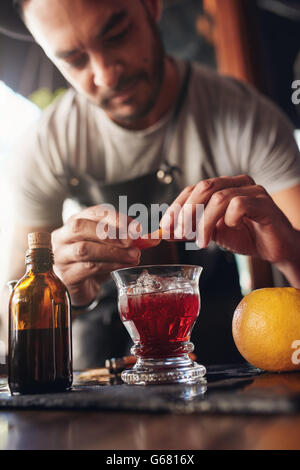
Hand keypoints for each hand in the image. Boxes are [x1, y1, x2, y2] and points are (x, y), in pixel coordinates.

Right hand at [52, 205, 140, 306]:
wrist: (81, 287)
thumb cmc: (95, 260)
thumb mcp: (113, 246)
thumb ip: (132, 240)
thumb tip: (154, 238)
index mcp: (75, 221)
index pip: (94, 212)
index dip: (117, 218)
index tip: (137, 228)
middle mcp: (63, 236)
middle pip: (80, 227)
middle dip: (110, 233)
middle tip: (132, 242)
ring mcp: (61, 257)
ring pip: (85, 249)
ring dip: (113, 252)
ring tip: (133, 256)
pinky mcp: (66, 276)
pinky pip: (88, 268)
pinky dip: (109, 266)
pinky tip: (123, 266)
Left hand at [161, 174, 296, 263]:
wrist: (275, 249)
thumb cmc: (246, 237)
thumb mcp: (212, 233)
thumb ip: (191, 229)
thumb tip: (165, 232)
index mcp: (222, 186)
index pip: (193, 189)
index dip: (177, 207)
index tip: (165, 227)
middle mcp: (236, 183)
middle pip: (204, 188)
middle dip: (187, 212)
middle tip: (180, 234)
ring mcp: (251, 190)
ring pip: (218, 198)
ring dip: (205, 222)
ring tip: (203, 242)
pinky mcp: (263, 202)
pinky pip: (238, 205)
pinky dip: (229, 219)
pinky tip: (232, 229)